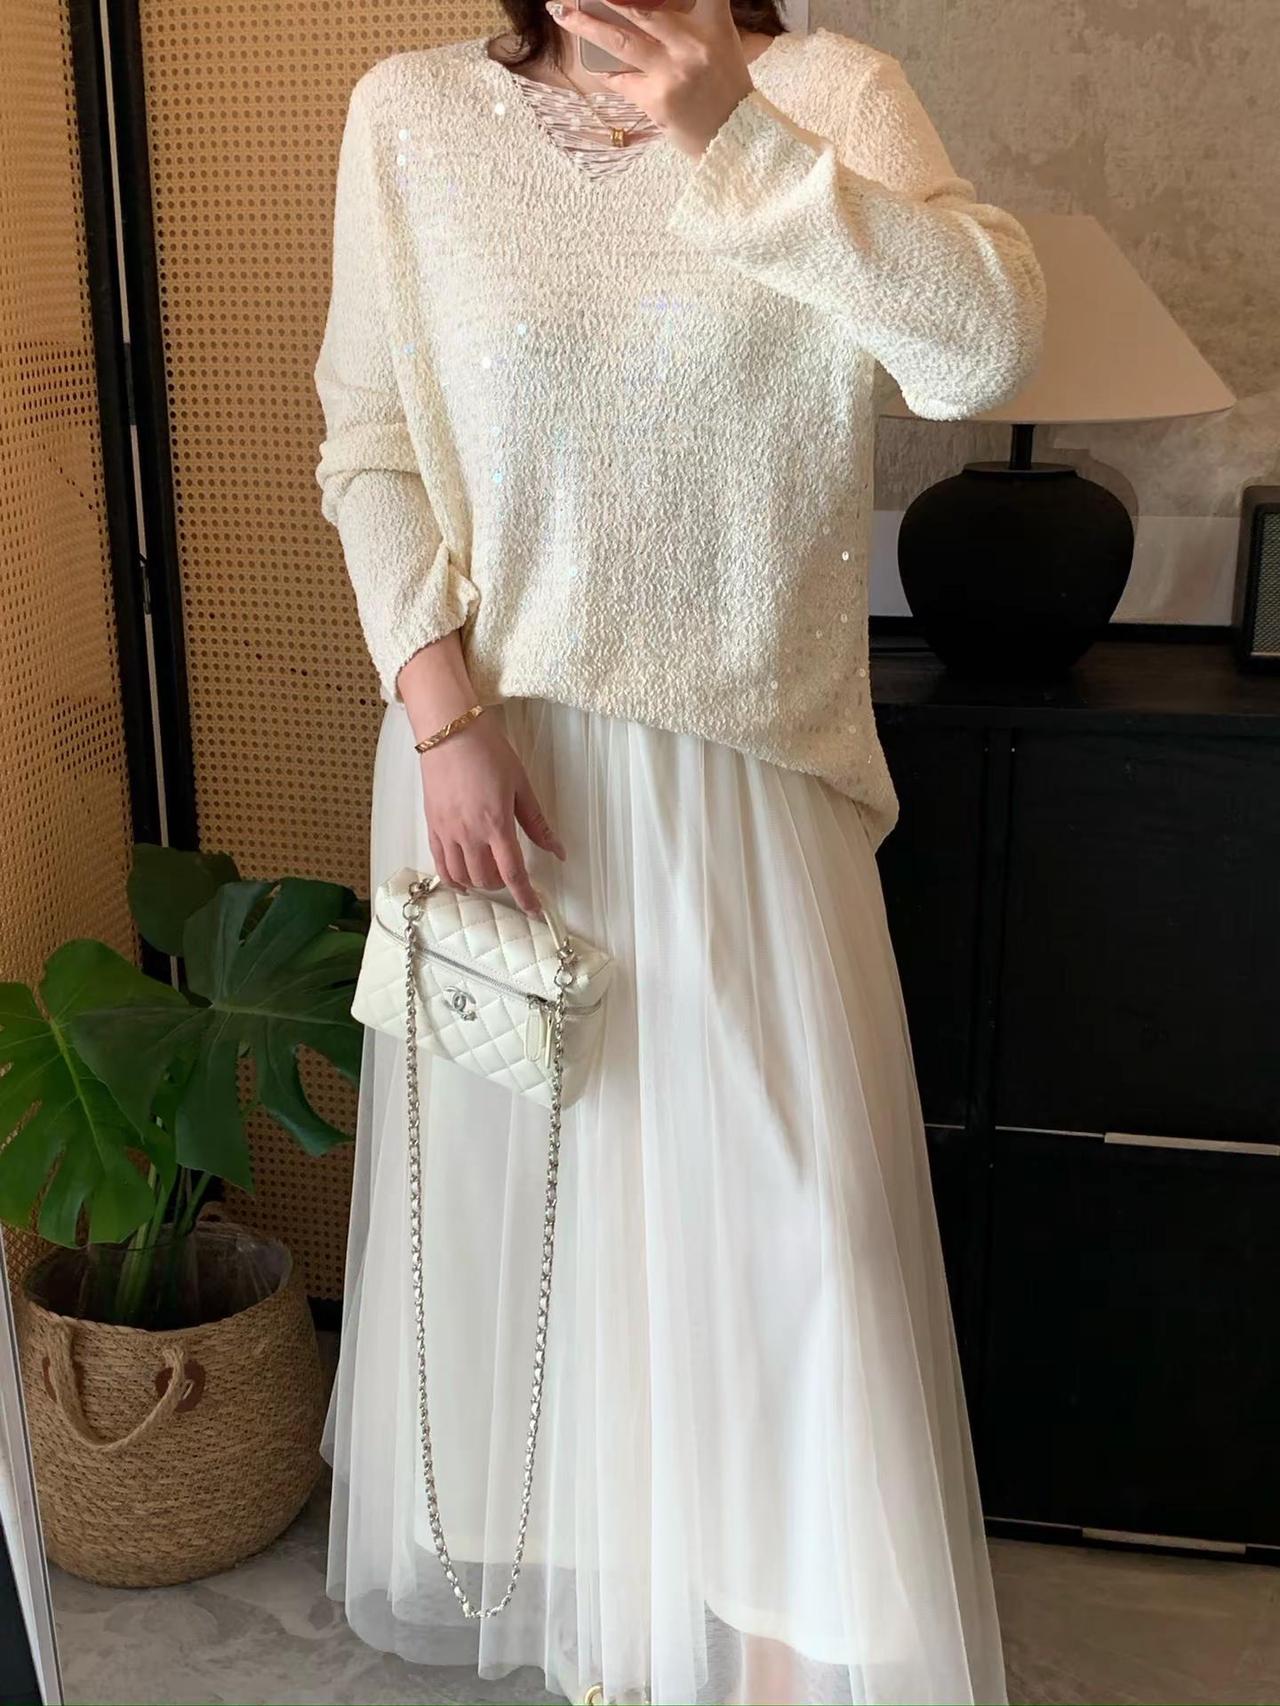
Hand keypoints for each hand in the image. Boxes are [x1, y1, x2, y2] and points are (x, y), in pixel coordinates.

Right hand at [418, 712, 566, 914]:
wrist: (449, 731)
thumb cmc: (488, 752)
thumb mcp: (521, 785)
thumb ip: (537, 823)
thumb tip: (558, 850)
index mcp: (496, 824)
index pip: (513, 873)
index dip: (525, 896)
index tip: (535, 910)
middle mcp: (469, 834)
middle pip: (487, 878)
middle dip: (503, 885)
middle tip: (513, 878)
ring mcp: (447, 832)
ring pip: (462, 877)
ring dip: (479, 883)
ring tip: (490, 877)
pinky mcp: (432, 826)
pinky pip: (440, 865)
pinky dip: (452, 879)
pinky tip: (462, 882)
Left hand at [549, 0, 754, 158]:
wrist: (733, 137)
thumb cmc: (723, 86)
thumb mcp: (719, 42)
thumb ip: (690, 18)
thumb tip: (637, 10)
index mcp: (712, 24)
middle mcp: (692, 45)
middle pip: (641, 12)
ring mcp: (671, 72)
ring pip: (619, 41)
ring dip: (586, 25)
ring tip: (561, 12)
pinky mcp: (655, 99)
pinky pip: (621, 79)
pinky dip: (607, 70)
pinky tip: (596, 65)